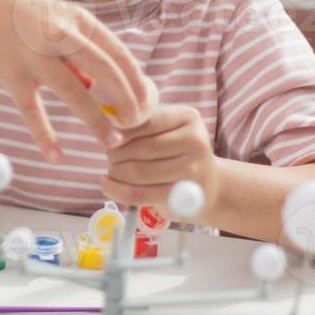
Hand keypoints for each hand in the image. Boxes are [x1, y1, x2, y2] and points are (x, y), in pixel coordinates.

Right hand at [0, 0, 155, 161]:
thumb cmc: (22, 21)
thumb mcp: (58, 25)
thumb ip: (80, 53)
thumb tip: (97, 86)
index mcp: (77, 20)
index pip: (117, 52)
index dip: (135, 80)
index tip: (146, 103)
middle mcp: (58, 34)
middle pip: (103, 69)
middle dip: (126, 99)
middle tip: (136, 124)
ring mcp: (34, 56)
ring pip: (72, 92)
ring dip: (96, 120)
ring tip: (113, 142)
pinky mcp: (12, 76)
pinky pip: (32, 111)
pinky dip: (45, 136)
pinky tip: (57, 157)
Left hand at [98, 103, 219, 212]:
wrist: (207, 185)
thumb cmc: (176, 153)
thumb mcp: (166, 130)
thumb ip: (141, 124)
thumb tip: (107, 126)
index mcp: (188, 117)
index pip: (145, 121)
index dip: (120, 131)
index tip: (109, 138)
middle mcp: (195, 141)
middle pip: (140, 148)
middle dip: (115, 154)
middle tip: (110, 157)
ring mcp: (193, 170)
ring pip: (137, 172)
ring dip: (115, 172)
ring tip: (112, 170)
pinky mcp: (182, 197)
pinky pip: (139, 194)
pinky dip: (116, 190)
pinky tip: (107, 185)